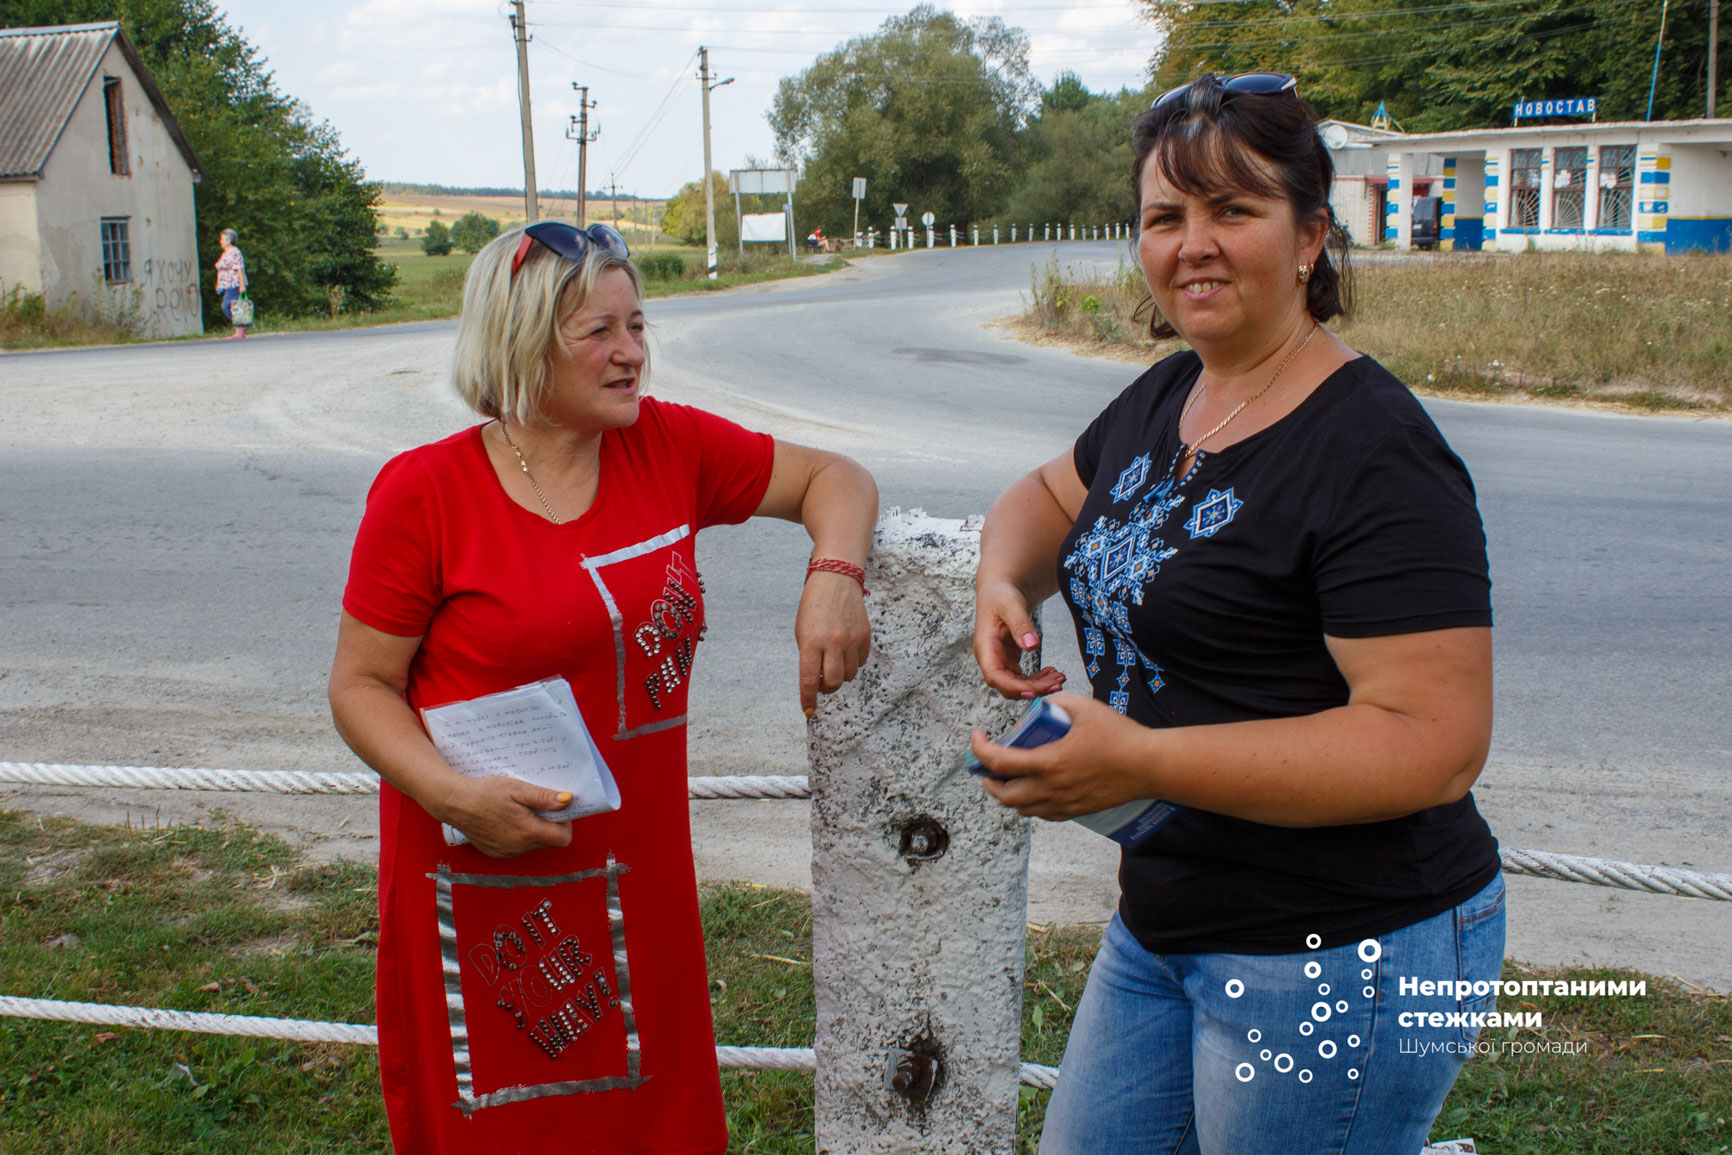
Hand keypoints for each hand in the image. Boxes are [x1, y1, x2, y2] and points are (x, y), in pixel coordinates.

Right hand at [432, 775, 574, 857]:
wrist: (456, 803)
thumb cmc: (486, 793)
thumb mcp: (517, 789)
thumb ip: (543, 798)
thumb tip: (567, 801)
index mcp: (528, 832)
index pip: (563, 838)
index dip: (566, 824)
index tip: (558, 810)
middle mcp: (519, 847)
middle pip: (549, 840)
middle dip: (549, 824)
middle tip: (537, 805)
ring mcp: (507, 852)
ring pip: (534, 844)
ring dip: (534, 830)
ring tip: (520, 811)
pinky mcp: (497, 853)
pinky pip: (518, 847)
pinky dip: (519, 836)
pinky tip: (508, 820)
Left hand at [795, 570, 870, 715]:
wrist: (836, 579)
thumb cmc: (813, 606)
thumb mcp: (802, 631)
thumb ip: (808, 656)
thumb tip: (814, 681)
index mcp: (811, 642)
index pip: (809, 680)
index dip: (808, 699)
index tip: (808, 710)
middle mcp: (833, 643)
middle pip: (833, 683)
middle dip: (826, 688)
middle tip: (821, 682)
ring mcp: (851, 640)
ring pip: (849, 675)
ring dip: (840, 675)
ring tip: (833, 662)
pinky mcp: (865, 637)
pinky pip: (860, 662)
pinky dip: (852, 663)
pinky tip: (845, 651)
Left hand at [969, 691, 1155, 819]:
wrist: (1149, 766)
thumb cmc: (1119, 735)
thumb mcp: (1083, 707)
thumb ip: (1055, 703)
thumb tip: (1040, 706)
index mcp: (1048, 763)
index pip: (999, 762)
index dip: (979, 750)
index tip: (976, 737)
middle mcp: (1051, 789)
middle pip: (1004, 795)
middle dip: (987, 780)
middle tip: (985, 766)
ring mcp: (1063, 804)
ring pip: (1021, 809)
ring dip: (1008, 794)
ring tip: (1008, 777)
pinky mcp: (1076, 811)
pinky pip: (1043, 815)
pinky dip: (1030, 804)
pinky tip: (1034, 789)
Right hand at [972, 579, 1065, 699]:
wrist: (1000, 590)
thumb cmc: (1002, 595)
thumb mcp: (1011, 604)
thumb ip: (1020, 624)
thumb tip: (1031, 645)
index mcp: (985, 646)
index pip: (995, 675)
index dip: (1012, 687)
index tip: (1033, 692)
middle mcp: (990, 658)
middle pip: (1007, 685)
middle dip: (1032, 689)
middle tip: (1058, 683)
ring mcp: (999, 661)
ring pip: (1016, 685)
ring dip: (1038, 686)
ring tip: (1060, 678)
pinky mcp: (1009, 661)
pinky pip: (1022, 678)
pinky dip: (1037, 680)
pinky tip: (1052, 672)